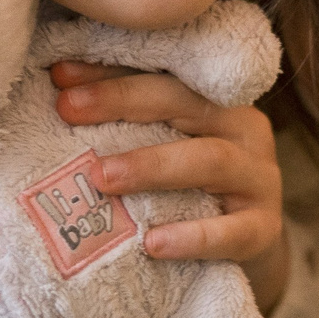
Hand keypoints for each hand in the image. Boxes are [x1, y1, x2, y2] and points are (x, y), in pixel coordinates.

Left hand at [51, 61, 291, 312]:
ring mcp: (260, 178)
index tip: (59, 76)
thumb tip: (55, 93)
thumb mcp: (162, 144)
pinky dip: (193, 237)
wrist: (240, 246)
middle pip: (185, 102)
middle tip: (68, 110)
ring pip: (211, 160)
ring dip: (152, 165)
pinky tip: (152, 244)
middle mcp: (244, 128)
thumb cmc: (186, 188)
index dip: (111, 71)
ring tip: (103, 178)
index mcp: (215, 98)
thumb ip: (125, 121)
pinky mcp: (264, 228)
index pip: (162, 73)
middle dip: (122, 101)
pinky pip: (233, 231)